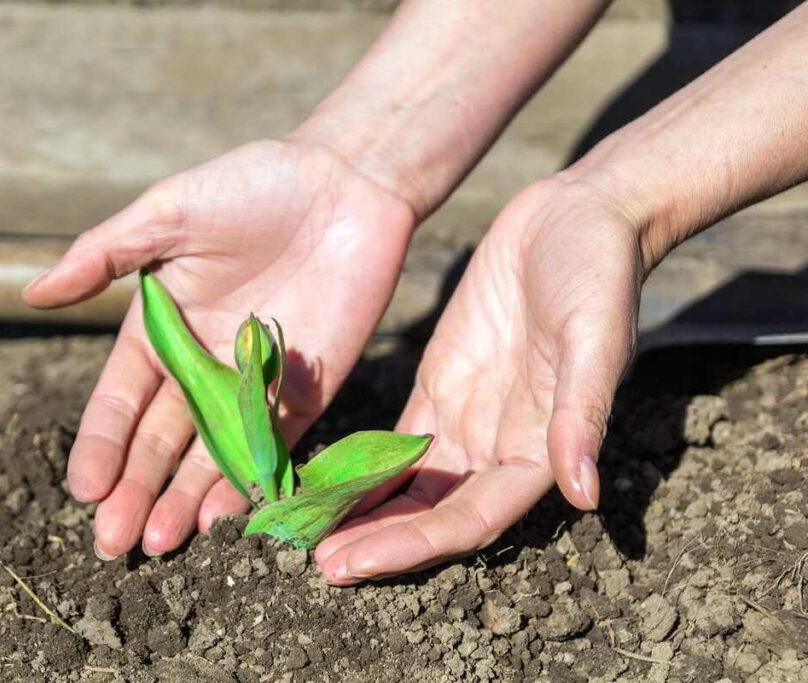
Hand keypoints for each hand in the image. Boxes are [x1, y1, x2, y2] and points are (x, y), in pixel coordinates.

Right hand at [23, 139, 414, 558]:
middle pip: (160, 440)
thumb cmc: (252, 185)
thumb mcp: (168, 211)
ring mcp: (252, 382)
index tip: (84, 489)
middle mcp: (202, 363)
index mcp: (160, 327)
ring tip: (158, 543)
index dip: (102, 445)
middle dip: (135, 490)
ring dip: (183, 499)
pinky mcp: (305, 391)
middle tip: (113, 544)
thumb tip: (33, 293)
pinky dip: (247, 481)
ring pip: (210, 454)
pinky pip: (271, 445)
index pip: (121, 399)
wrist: (347, 181)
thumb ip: (104, 254)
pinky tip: (221, 517)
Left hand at [315, 177, 641, 583]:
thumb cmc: (598, 276)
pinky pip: (394, 442)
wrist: (575, 218)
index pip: (469, 519)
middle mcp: (497, 448)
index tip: (354, 563)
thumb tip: (583, 494)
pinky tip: (321, 480)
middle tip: (314, 563)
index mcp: (539, 450)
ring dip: (362, 514)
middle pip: (430, 515)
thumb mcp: (593, 339)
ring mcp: (465, 419)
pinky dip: (360, 466)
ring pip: (407, 486)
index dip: (413, 546)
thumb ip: (581, 415)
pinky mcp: (439, 386)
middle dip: (376, 542)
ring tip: (304, 532)